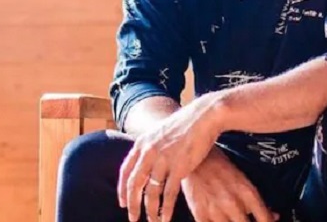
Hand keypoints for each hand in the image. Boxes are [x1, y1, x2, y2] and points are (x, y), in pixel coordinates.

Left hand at [117, 93, 223, 221]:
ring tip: (152, 221)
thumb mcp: (160, 132)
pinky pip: (168, 194)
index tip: (122, 202)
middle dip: (132, 204)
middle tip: (132, 218)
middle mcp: (149, 152)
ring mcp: (163, 160)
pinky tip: (165, 218)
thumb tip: (146, 160)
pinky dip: (165, 209)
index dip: (122, 189)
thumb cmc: (185, 124)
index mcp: (142, 143)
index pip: (125, 171)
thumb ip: (151, 146)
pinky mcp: (179, 167)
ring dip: (150, 210)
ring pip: (151, 192)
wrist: (204, 116)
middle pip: (134, 184)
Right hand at [182, 147, 278, 221]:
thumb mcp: (242, 179)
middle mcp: (233, 203)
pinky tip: (220, 221)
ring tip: (232, 218)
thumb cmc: (219, 165)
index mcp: (247, 192)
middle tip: (245, 217)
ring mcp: (216, 211)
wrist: (194, 156)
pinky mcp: (200, 215)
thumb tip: (272, 216)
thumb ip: (256, 200)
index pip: (264, 218)